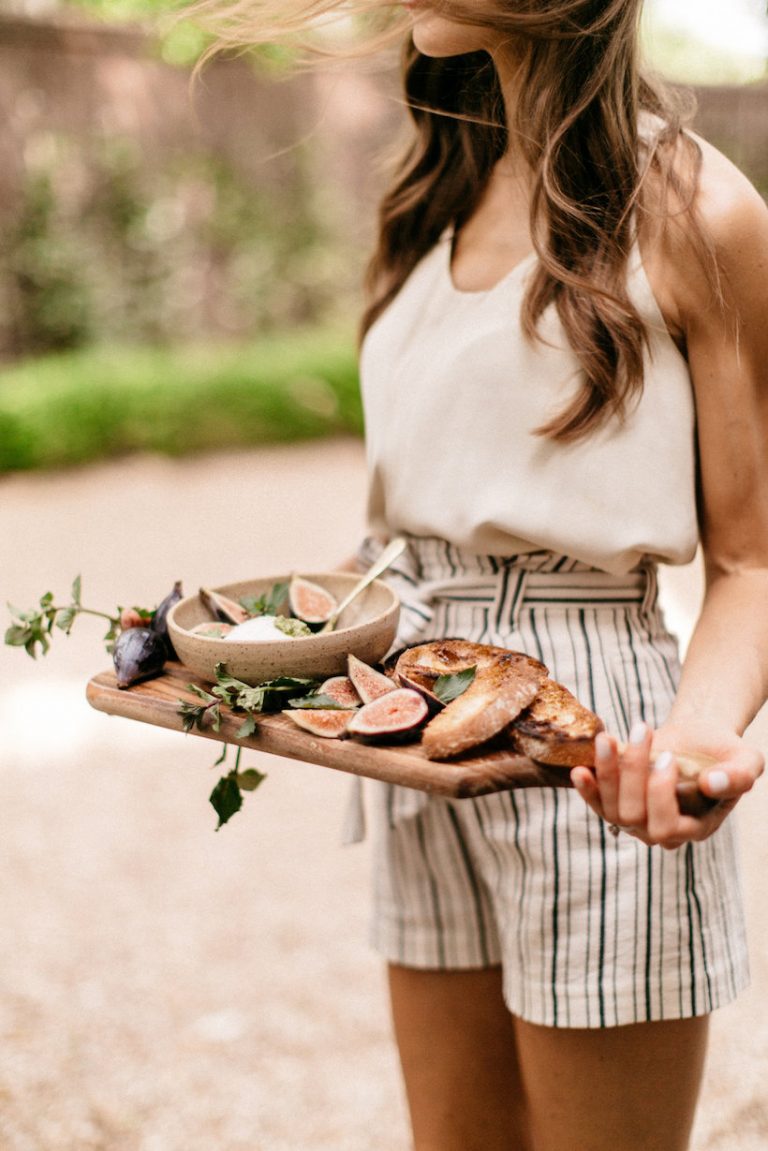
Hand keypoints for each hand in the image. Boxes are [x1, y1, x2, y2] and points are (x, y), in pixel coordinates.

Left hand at [570, 720, 763, 848]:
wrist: (698, 739)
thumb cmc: (723, 752)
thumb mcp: (746, 760)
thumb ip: (738, 776)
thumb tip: (710, 783)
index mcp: (696, 827)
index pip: (666, 828)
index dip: (660, 795)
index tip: (668, 757)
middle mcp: (662, 830)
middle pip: (633, 816)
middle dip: (632, 772)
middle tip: (644, 730)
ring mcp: (637, 819)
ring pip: (611, 810)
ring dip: (606, 772)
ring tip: (607, 738)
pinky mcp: (617, 802)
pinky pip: (597, 804)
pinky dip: (587, 788)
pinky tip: (580, 770)